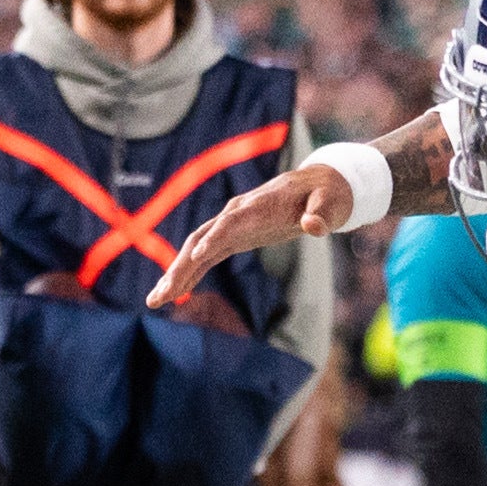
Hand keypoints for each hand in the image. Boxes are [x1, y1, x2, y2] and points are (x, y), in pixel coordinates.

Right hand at [144, 162, 356, 310]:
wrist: (318, 185)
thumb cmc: (326, 195)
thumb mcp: (331, 202)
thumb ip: (322, 215)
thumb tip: (313, 227)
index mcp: (258, 206)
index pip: (230, 222)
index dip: (214, 237)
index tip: (198, 255)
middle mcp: (237, 214)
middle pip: (201, 238)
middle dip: (181, 265)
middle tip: (162, 293)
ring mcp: (231, 225)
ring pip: (196, 249)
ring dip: (176, 274)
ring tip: (155, 300)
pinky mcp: (233, 237)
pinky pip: (205, 256)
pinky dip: (190, 273)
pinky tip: (174, 293)